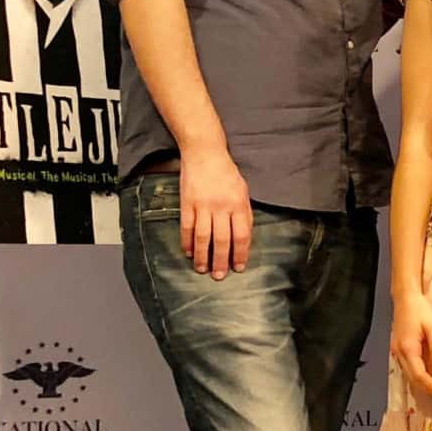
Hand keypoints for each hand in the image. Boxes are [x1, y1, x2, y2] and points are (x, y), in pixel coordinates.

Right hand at [180, 149, 250, 278]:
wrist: (205, 153)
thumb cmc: (227, 174)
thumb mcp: (243, 191)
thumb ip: (244, 213)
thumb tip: (244, 238)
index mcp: (238, 204)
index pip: (242, 235)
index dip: (240, 253)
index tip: (239, 267)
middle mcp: (221, 207)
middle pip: (222, 239)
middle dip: (221, 260)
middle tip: (220, 276)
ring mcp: (202, 205)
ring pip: (202, 237)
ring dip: (202, 256)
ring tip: (202, 269)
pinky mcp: (187, 203)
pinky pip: (187, 227)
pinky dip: (187, 242)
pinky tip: (188, 252)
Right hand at [390, 288, 431, 398]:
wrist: (405, 297)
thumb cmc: (420, 309)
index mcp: (408, 348)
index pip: (419, 375)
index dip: (431, 386)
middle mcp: (399, 353)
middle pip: (412, 378)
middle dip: (427, 389)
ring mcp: (397, 351)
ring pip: (409, 374)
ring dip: (422, 384)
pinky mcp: (399, 348)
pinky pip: (408, 367)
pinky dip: (418, 375)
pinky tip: (428, 376)